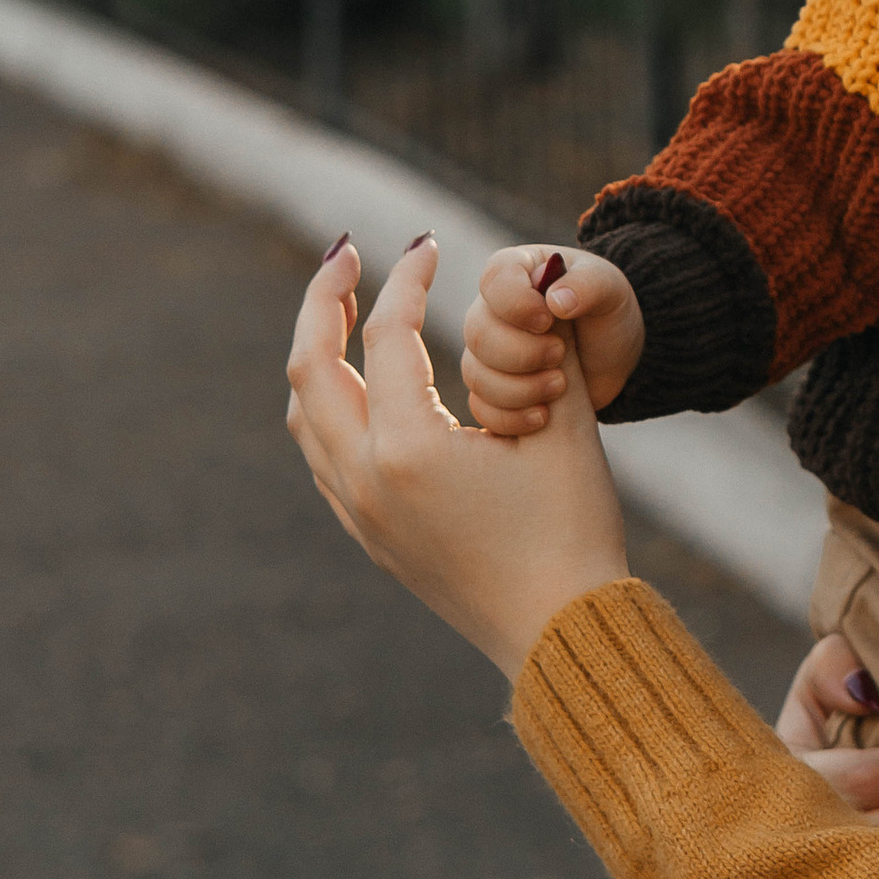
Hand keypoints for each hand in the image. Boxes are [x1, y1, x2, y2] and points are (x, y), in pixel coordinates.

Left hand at [289, 235, 629, 679]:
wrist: (561, 634)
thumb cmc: (573, 529)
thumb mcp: (567, 424)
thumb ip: (545, 345)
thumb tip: (536, 275)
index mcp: (408, 448)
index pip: (387, 334)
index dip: (408, 279)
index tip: (429, 244)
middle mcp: (365, 480)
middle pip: (309, 367)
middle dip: (324, 299)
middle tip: (348, 251)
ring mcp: (359, 513)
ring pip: (305, 415)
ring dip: (318, 353)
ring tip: (345, 308)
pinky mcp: (370, 537)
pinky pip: (322, 454)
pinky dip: (328, 404)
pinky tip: (361, 385)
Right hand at [464, 243, 644, 435]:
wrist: (612, 356)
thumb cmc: (607, 311)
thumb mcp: (610, 290)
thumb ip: (588, 285)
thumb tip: (556, 300)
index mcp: (514, 272)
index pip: (495, 280)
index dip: (517, 305)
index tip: (549, 321)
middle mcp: (490, 310)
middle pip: (480, 335)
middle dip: (523, 353)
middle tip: (561, 355)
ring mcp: (485, 353)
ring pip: (477, 375)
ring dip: (520, 389)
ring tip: (560, 385)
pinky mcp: (490, 390)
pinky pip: (481, 408)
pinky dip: (510, 417)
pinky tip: (543, 416)